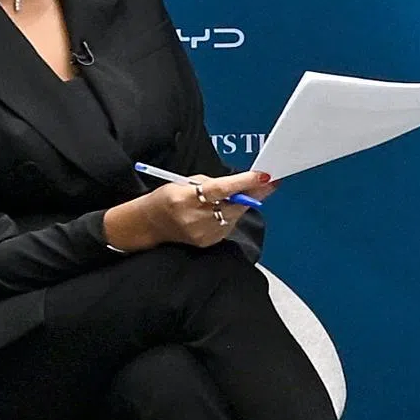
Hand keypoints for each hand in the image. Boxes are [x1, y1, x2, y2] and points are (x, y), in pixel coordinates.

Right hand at [104, 170, 269, 250]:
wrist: (151, 224)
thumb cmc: (168, 198)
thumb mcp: (185, 183)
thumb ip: (213, 184)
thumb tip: (242, 184)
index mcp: (185, 198)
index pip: (220, 190)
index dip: (243, 183)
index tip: (263, 177)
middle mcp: (193, 218)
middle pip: (233, 206)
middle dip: (253, 193)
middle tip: (268, 182)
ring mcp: (201, 233)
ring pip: (234, 216)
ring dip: (243, 204)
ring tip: (245, 193)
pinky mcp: (207, 242)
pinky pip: (229, 226)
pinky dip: (232, 215)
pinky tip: (226, 209)